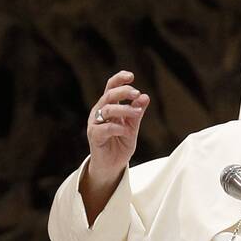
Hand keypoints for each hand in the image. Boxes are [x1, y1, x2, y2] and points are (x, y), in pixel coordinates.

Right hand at [86, 71, 149, 185]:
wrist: (112, 165)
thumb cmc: (120, 143)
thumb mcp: (132, 126)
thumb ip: (137, 112)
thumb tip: (145, 96)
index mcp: (108, 106)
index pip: (111, 88)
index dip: (119, 80)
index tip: (131, 76)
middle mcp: (99, 112)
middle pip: (108, 95)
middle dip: (123, 92)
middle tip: (137, 93)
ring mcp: (95, 124)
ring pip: (107, 110)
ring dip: (124, 109)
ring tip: (137, 112)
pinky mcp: (94, 136)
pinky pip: (105, 128)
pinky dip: (118, 128)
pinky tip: (127, 131)